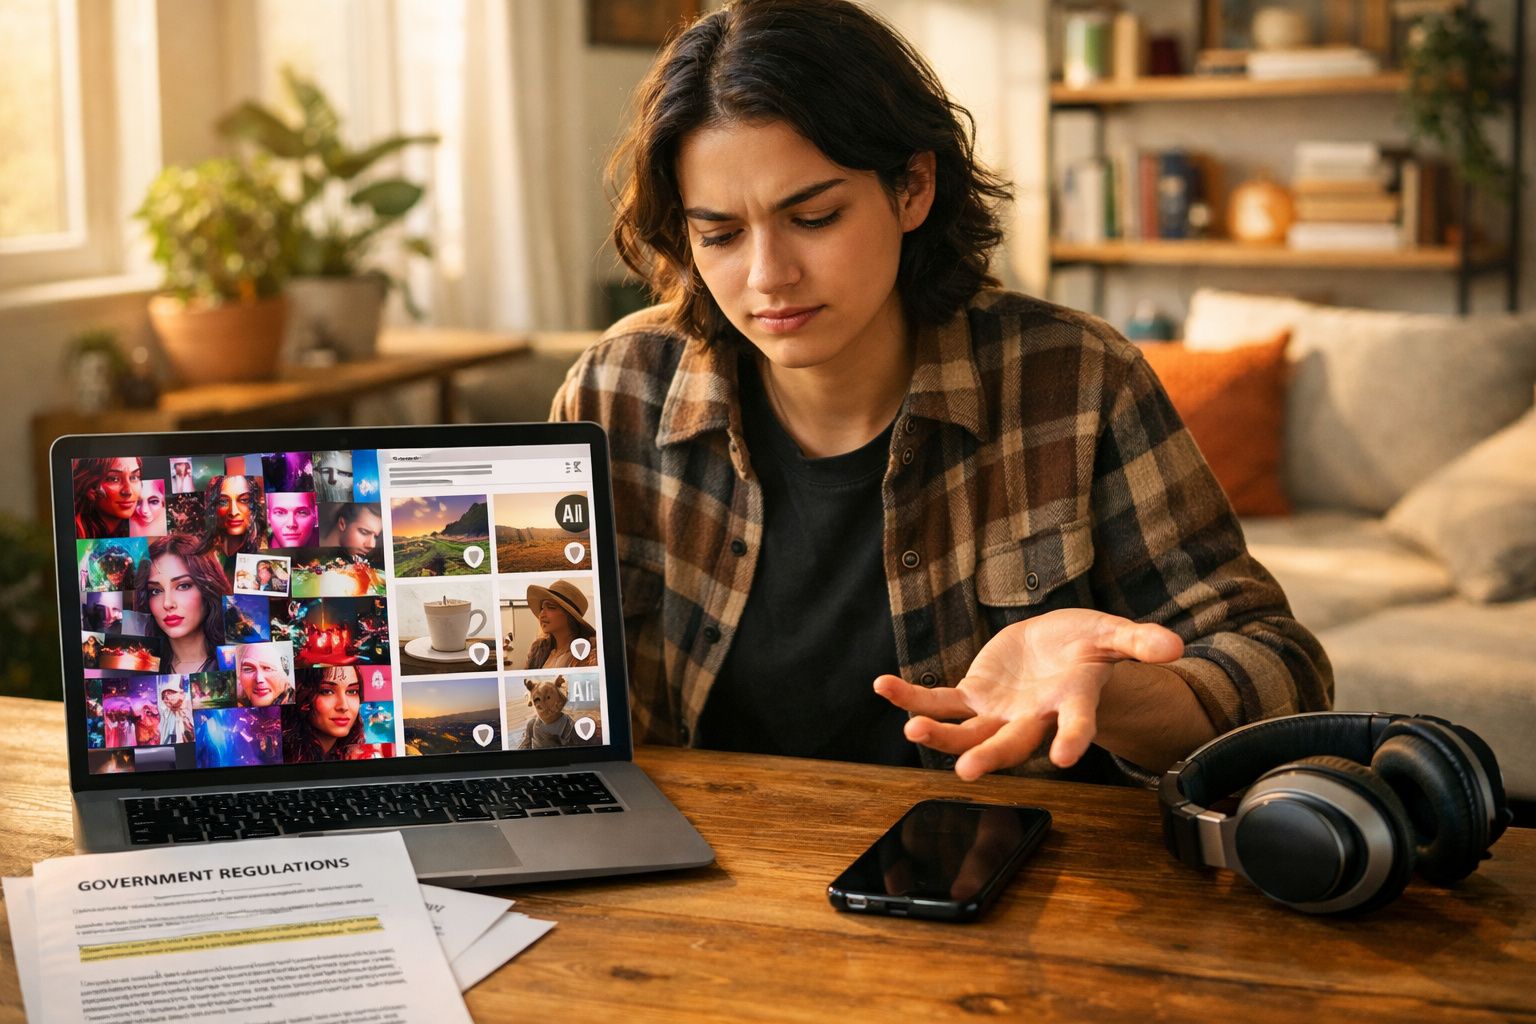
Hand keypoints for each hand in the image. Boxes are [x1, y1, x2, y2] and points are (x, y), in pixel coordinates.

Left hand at [873, 609, 1182, 780]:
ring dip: (939, 735)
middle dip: (991, 757)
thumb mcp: (1113, 635)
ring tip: (913, 732)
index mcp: (1071, 701)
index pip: (1076, 724)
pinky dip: (911, 698)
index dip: (1073, 738)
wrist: (1058, 648)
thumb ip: (1138, 641)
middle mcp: (1033, 717)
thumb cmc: (1088, 645)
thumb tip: (1175, 645)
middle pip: (1012, 742)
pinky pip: (939, 701)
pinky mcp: (973, 696)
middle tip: (968, 773)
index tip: (1067, 758)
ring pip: (968, 732)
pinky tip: (884, 687)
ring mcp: (999, 712)